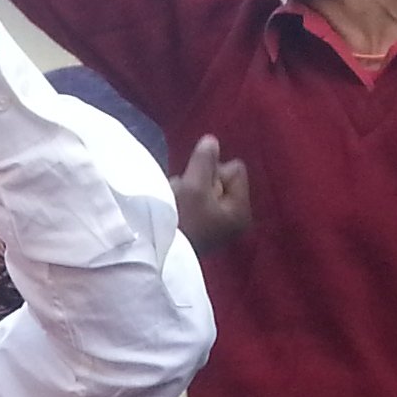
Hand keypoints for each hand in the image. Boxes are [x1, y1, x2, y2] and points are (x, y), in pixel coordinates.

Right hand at [173, 134, 251, 253]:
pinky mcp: (202, 230)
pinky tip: (175, 215)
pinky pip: (196, 203)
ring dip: (188, 192)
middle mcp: (234, 219)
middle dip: (199, 182)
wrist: (155, 256)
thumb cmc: (180, 222)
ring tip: (178, 207)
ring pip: (205, 190)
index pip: (234, 170)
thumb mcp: (193, 186)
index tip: (198, 189)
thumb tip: (212, 140)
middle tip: (186, 200)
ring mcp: (218, 226)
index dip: (213, 171)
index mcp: (241, 211)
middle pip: (220, 179)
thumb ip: (205, 161)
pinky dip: (184, 204)